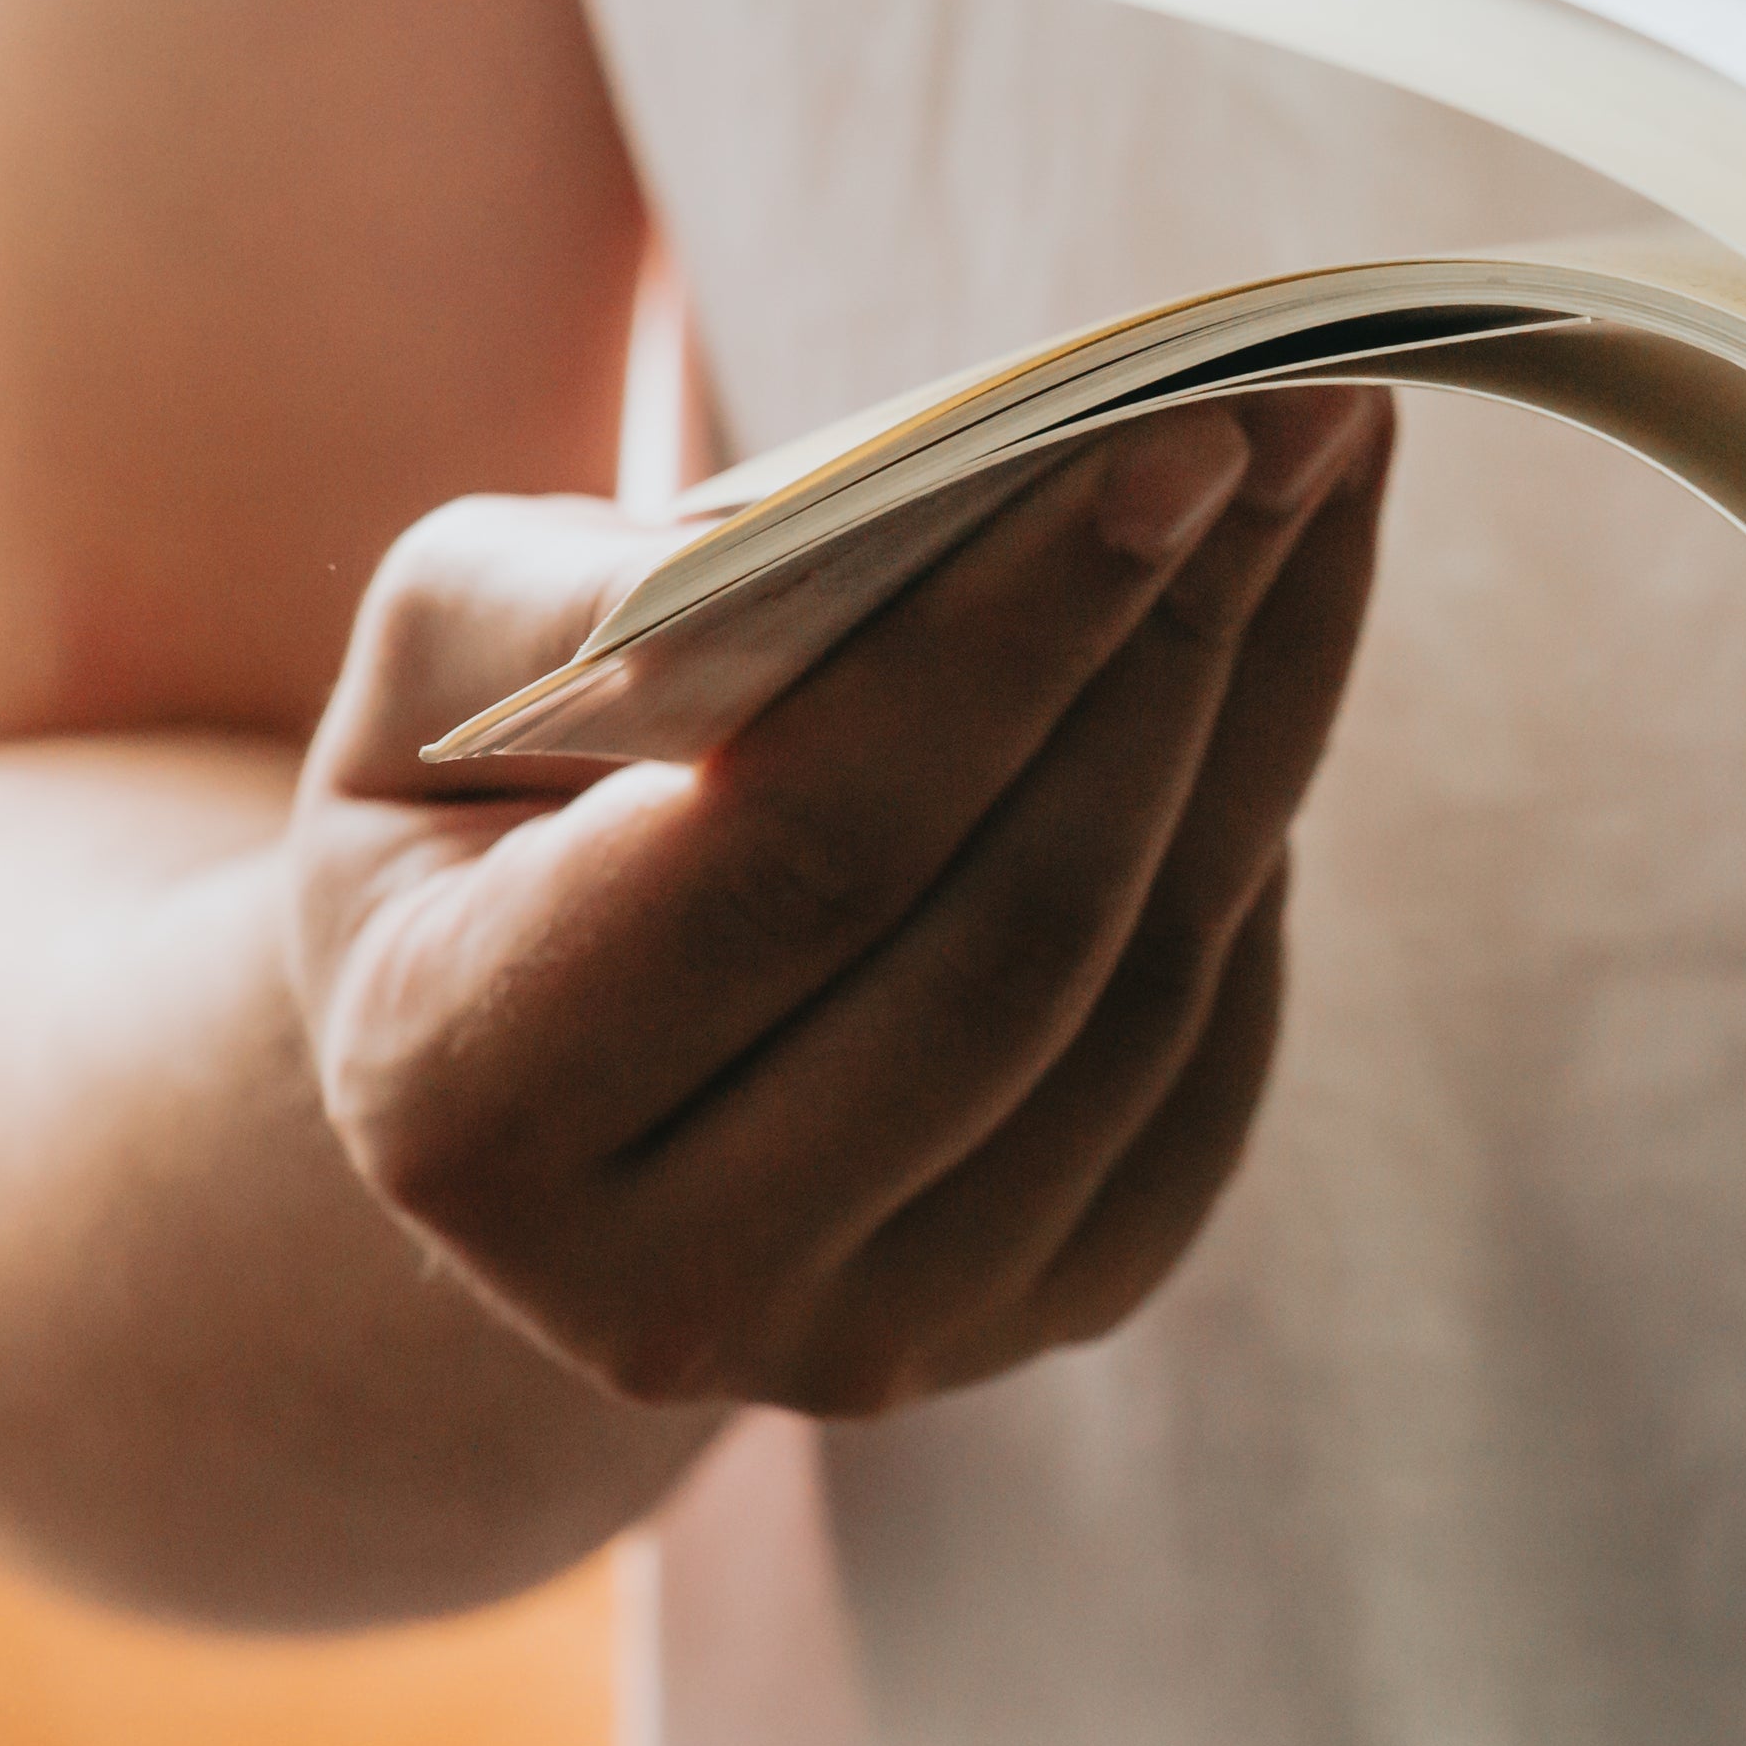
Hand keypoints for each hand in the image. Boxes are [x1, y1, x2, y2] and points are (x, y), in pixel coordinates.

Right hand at [288, 389, 1387, 1412]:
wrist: (526, 1087)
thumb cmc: (479, 819)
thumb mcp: (429, 680)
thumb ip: (567, 603)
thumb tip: (847, 524)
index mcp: (471, 1098)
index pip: (809, 845)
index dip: (1011, 637)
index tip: (1178, 434)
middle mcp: (672, 1279)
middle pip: (1012, 924)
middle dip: (1179, 644)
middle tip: (1299, 416)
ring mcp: (875, 1330)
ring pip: (1143, 991)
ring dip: (1262, 717)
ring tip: (1316, 491)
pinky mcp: (1045, 1313)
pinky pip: (1210, 1059)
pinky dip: (1262, 848)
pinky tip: (1278, 665)